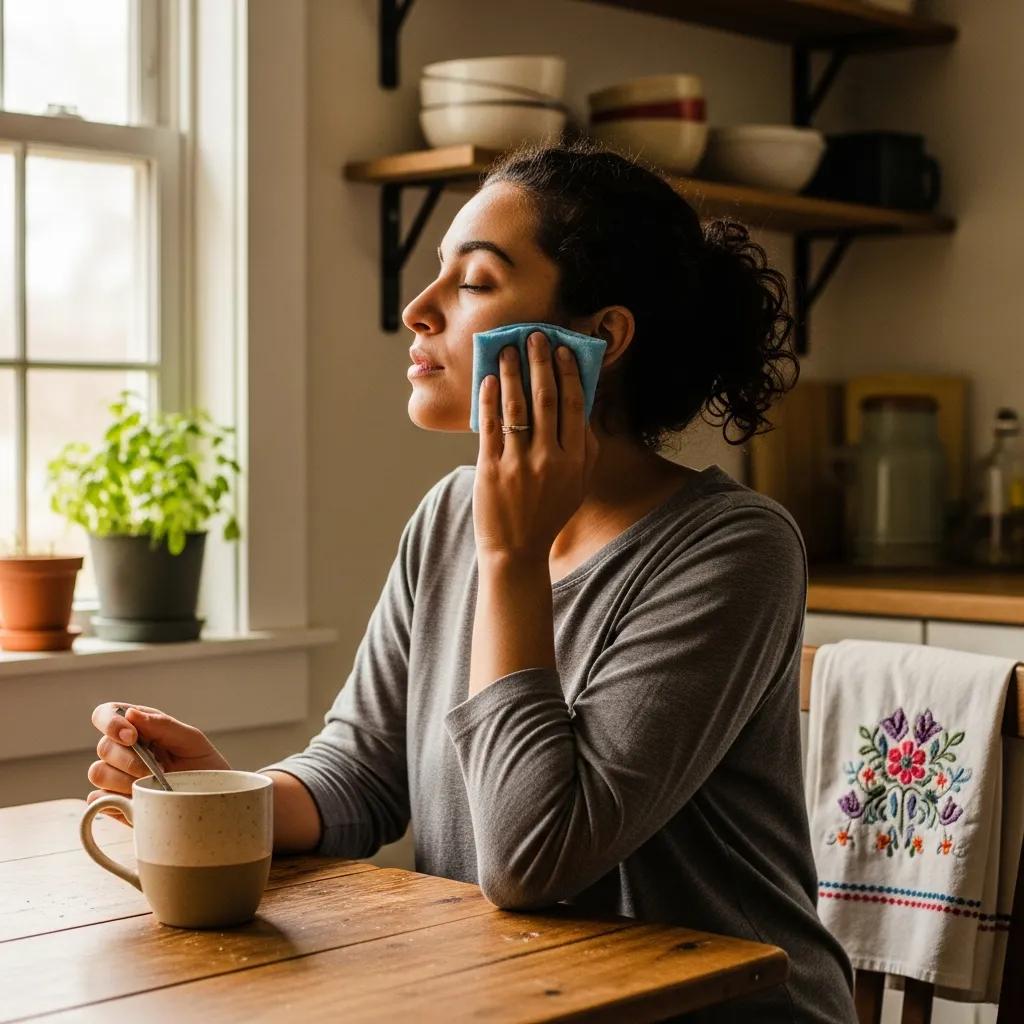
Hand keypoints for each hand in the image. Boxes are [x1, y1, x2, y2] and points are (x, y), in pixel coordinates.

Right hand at [87, 703, 230, 824]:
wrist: (212, 800)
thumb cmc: (204, 766)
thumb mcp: (191, 741)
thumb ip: (162, 725)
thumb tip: (130, 713)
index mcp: (139, 728)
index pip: (107, 713)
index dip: (111, 722)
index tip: (132, 737)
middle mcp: (122, 750)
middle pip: (104, 747)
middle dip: (130, 759)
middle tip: (158, 769)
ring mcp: (116, 777)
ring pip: (98, 772)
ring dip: (124, 780)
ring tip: (152, 786)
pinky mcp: (113, 803)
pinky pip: (97, 800)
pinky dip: (114, 801)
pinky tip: (137, 801)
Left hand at [473, 330, 598, 563]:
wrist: (517, 551)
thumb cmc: (548, 514)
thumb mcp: (578, 485)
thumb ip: (585, 448)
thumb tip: (581, 407)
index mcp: (575, 461)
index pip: (573, 406)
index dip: (567, 374)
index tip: (561, 350)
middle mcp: (549, 460)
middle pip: (545, 399)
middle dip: (539, 363)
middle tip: (533, 336)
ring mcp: (518, 465)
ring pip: (516, 407)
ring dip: (511, 374)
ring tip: (507, 350)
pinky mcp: (491, 470)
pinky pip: (491, 426)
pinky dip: (489, 400)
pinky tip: (487, 380)